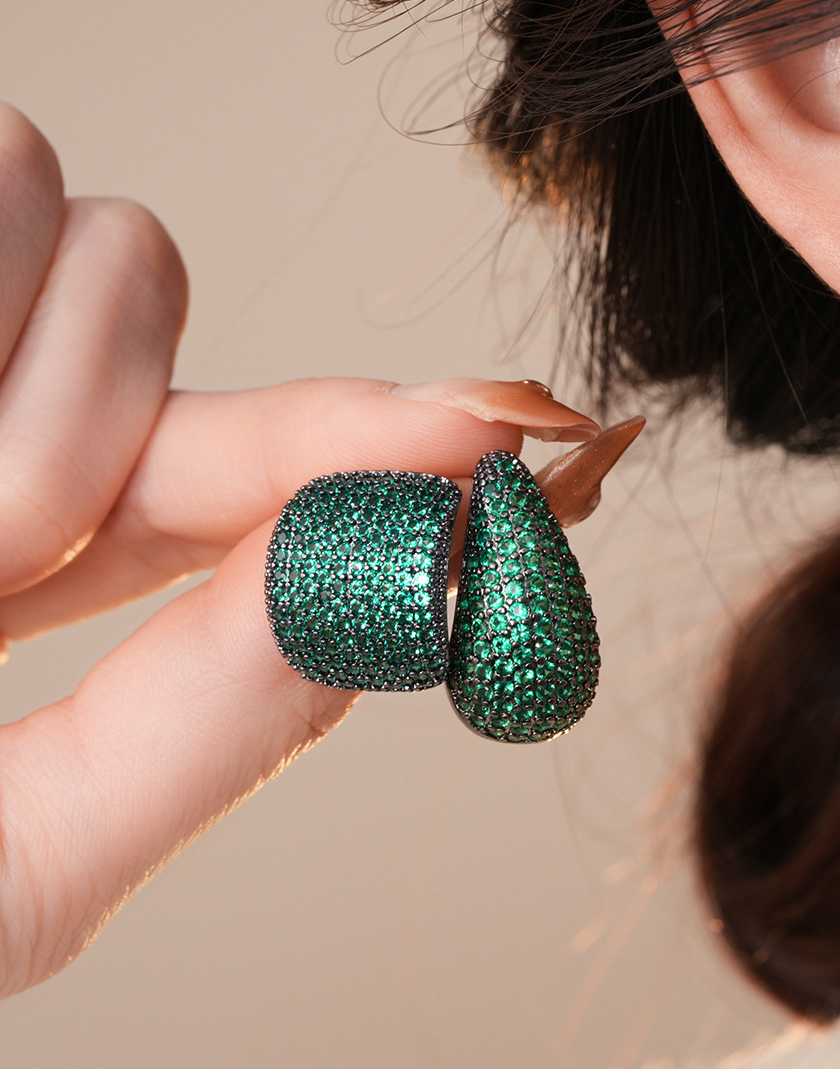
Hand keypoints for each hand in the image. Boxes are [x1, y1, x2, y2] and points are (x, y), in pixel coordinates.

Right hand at [0, 107, 628, 998]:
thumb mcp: (8, 867)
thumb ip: (213, 726)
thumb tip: (430, 575)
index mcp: (20, 549)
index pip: (265, 461)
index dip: (411, 436)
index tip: (555, 431)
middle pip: (146, 281)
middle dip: (102, 406)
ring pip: (59, 200)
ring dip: (14, 372)